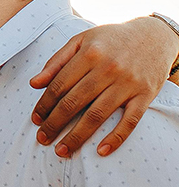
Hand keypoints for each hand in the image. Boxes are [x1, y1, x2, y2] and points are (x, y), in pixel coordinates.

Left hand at [30, 16, 178, 156]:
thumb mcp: (80, 41)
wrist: (153, 36)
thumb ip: (56, 62)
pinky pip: (129, 121)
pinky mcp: (145, 95)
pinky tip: (101, 151)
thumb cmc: (110, 39)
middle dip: (55, 123)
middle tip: (42, 138)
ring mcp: (127, 83)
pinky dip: (116, 137)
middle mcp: (107, 69)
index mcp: (88, 54)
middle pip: (75, 102)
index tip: (35, 119)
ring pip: (97, 115)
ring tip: (62, 150)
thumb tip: (34, 83)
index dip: (45, 104)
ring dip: (77, 136)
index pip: (60, 84)